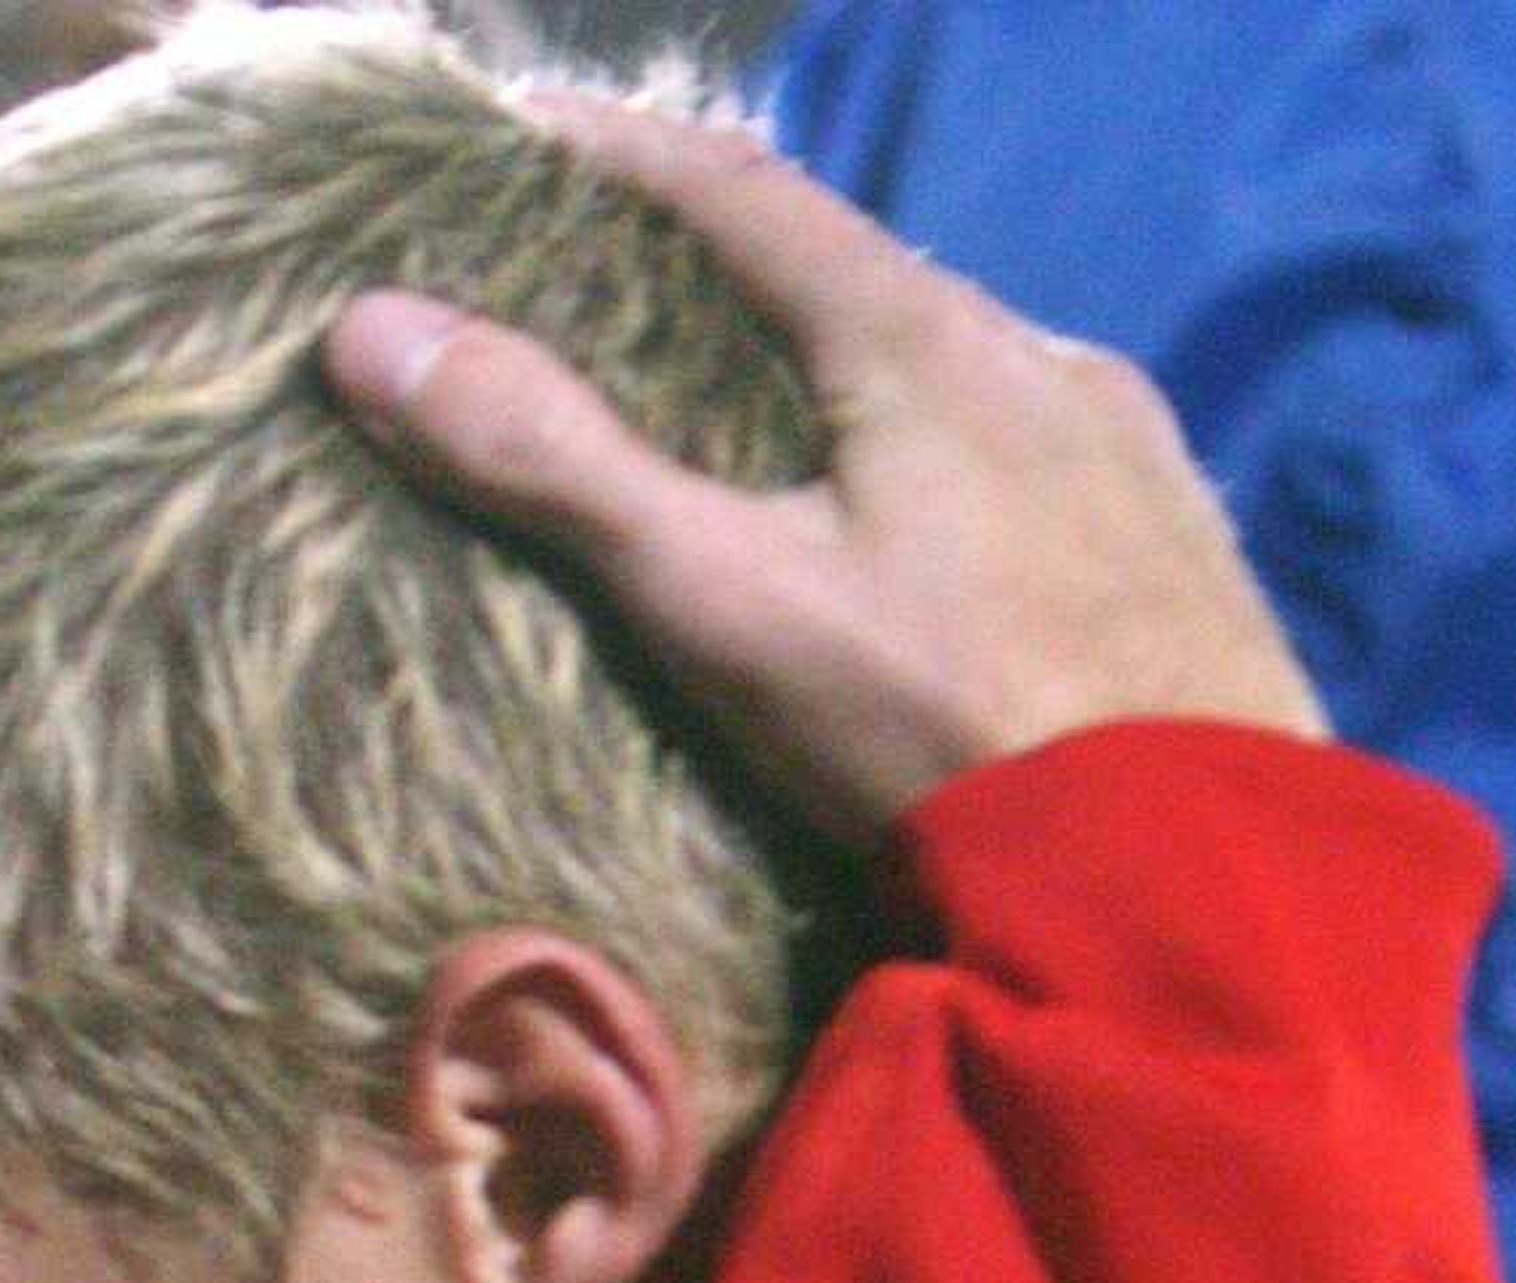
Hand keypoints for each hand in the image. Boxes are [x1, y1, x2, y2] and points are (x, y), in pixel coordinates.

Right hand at [318, 95, 1326, 843]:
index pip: (741, 191)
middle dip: (732, 272)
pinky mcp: (1171, 531)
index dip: (619, 154)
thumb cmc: (930, 724)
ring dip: (848, 364)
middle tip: (627, 299)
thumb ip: (550, 463)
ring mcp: (1122, 439)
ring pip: (955, 358)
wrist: (1184, 870)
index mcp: (921, 334)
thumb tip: (372, 330)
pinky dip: (943, 448)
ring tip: (767, 421)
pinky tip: (922, 522)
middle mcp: (1038, 349)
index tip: (521, 138)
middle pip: (855, 271)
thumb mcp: (713, 595)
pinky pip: (1033, 445)